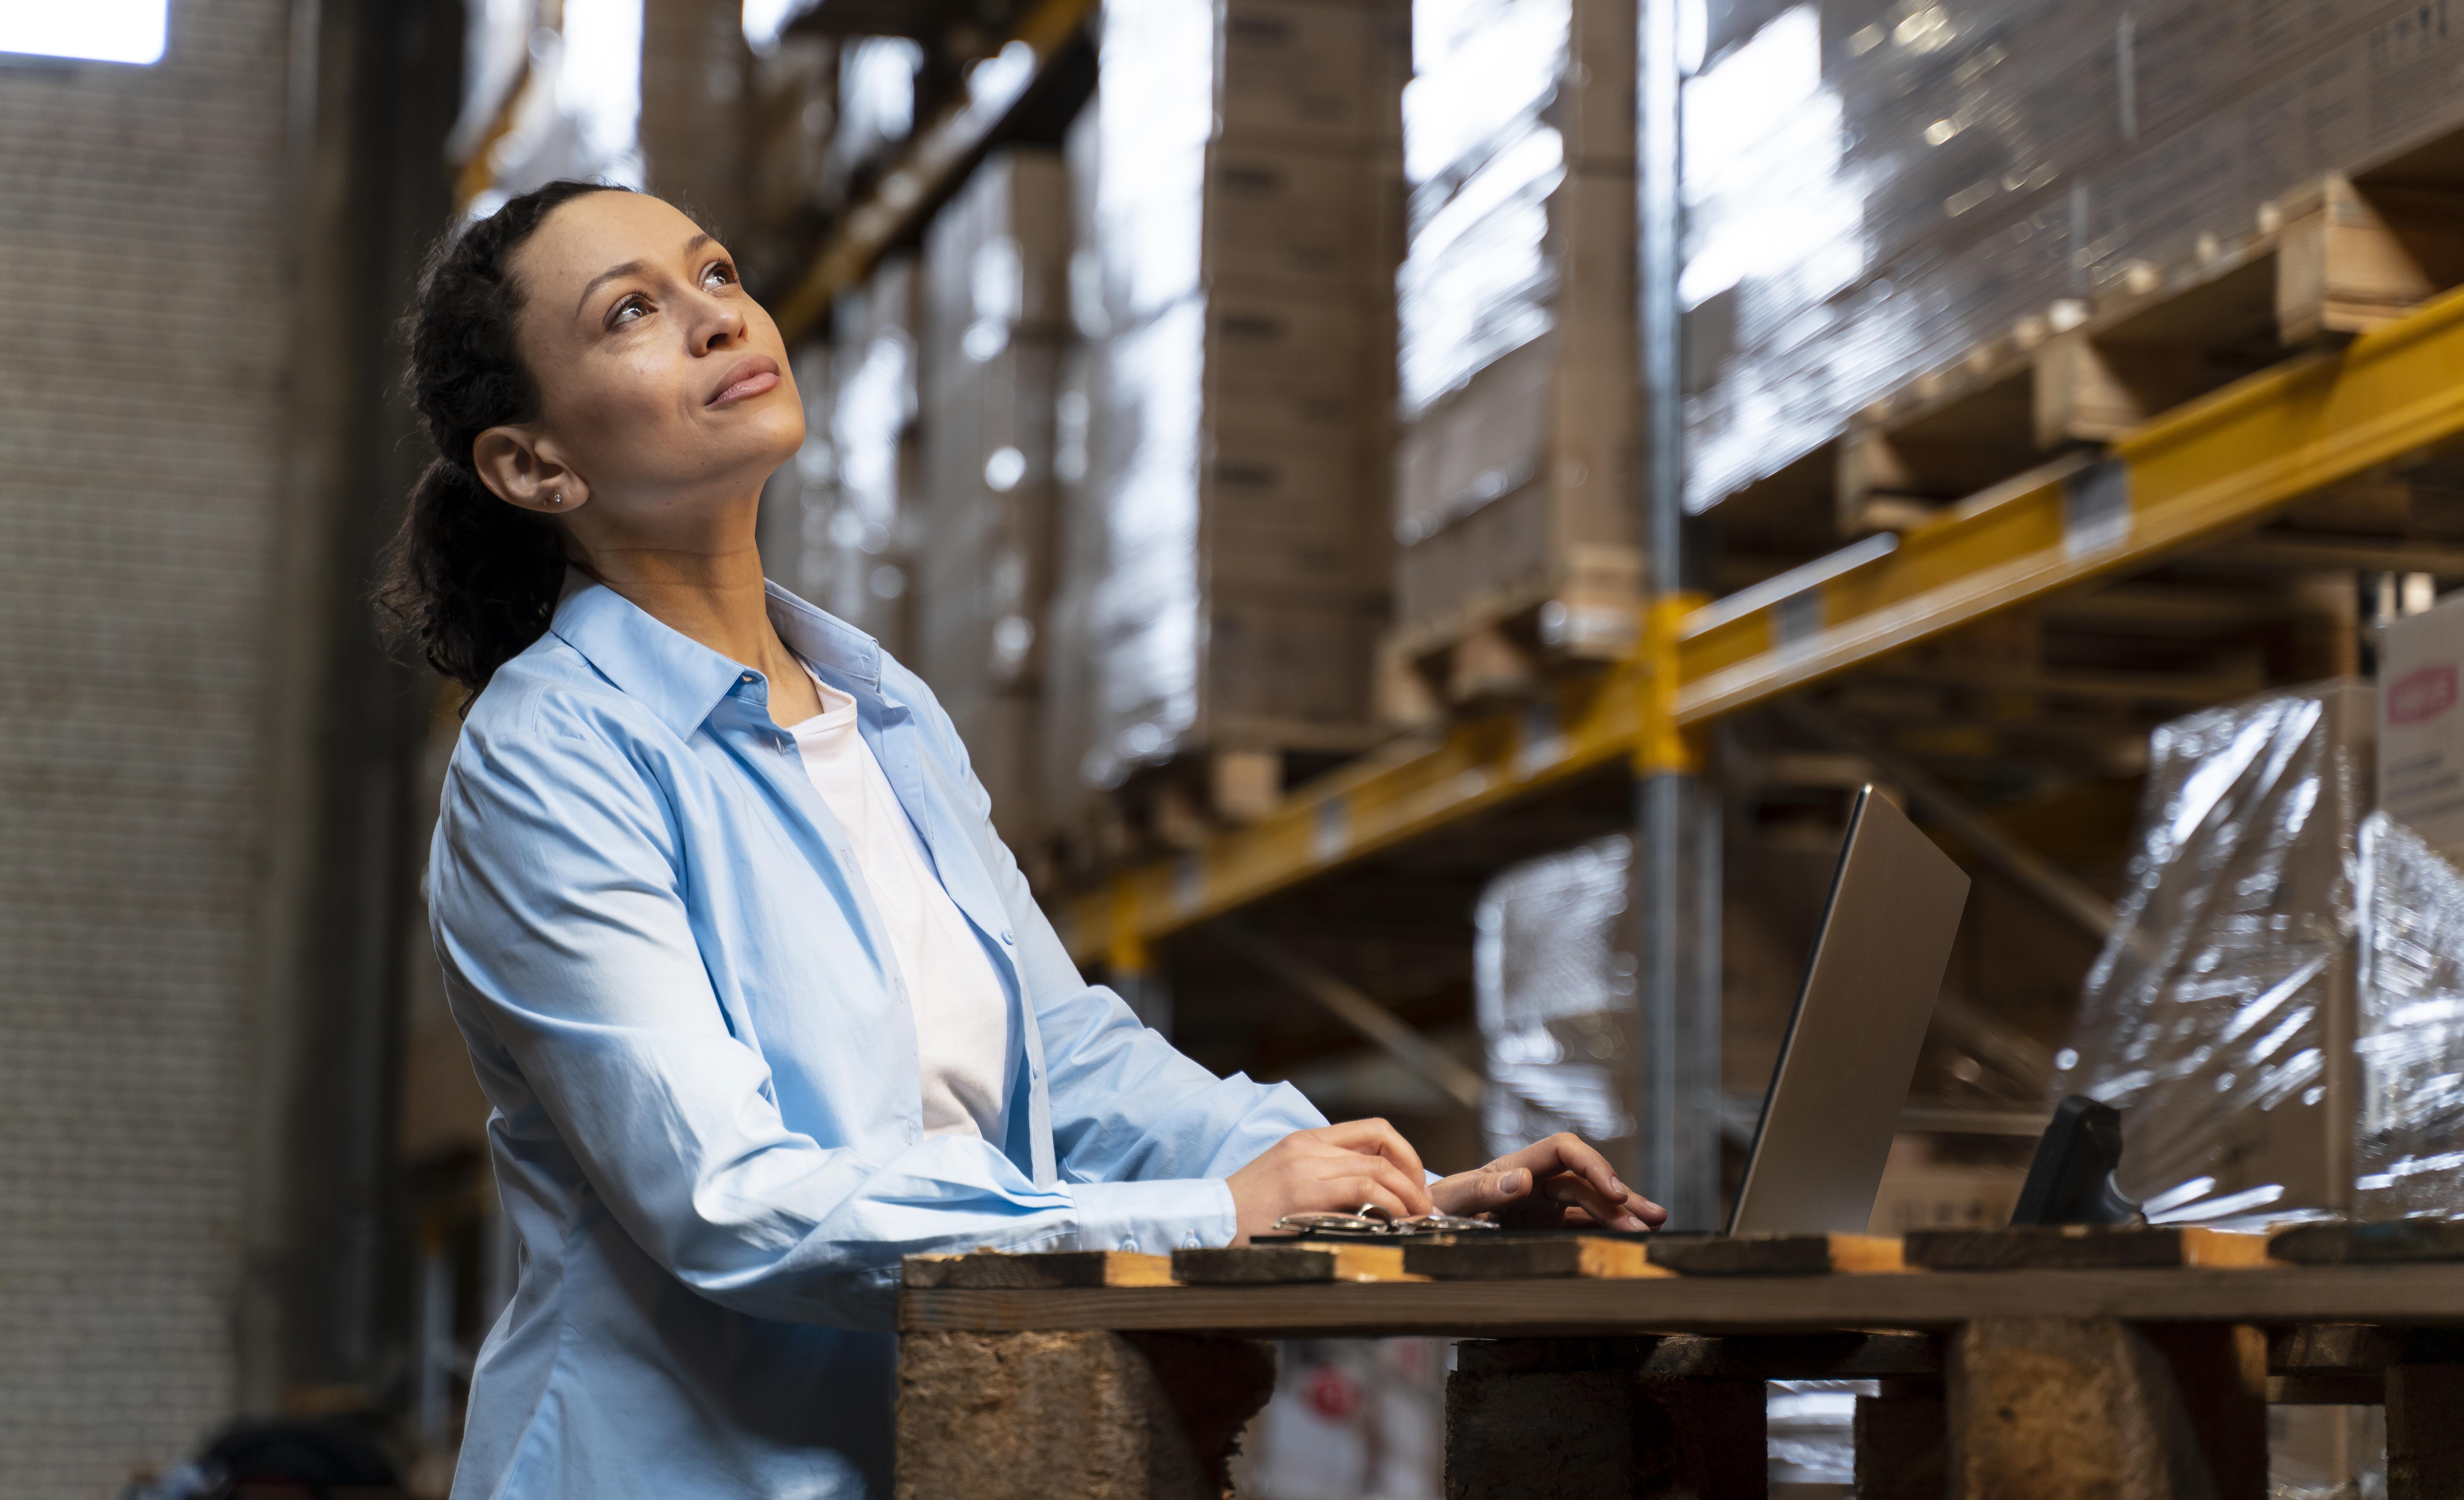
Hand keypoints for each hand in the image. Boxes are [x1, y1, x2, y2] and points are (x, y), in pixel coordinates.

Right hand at [1225, 1119, 1435, 1242]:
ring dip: (1407, 1195)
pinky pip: (1361, 1192)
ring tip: (1417, 1218)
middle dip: (1415, 1178)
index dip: (1405, 1153)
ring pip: (1377, 1169)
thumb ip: (1326, 1175)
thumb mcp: (1287, 1177)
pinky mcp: (1303, 1195)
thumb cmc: (1248, 1210)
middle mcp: (1308, 1148)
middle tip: (1424, 1205)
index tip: (1415, 1182)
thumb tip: (1375, 1191)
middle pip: (1382, 1148)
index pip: (1373, 1129)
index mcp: (1306, 1140)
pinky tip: (1394, 1223)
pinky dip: (1388, 1206)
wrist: (1207, 1222)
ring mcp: (1305, 1169)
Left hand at [1429, 1132, 1665, 1231]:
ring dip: (1622, 1214)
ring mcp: (1542, 1209)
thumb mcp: (1450, 1201)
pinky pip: (1581, 1229)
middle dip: (1619, 1197)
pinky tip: (1631, 1241)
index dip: (1592, 1165)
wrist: (1421, 1232)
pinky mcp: (1543, 1231)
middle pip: (1586, 1181)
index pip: (1563, 1151)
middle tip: (1649, 1219)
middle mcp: (1535, 1183)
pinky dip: (1606, 1233)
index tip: (1613, 1191)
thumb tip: (1523, 1180)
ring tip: (1654, 1226)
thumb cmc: (1432, 1210)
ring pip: (1591, 1205)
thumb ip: (1482, 1191)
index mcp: (1514, 1167)